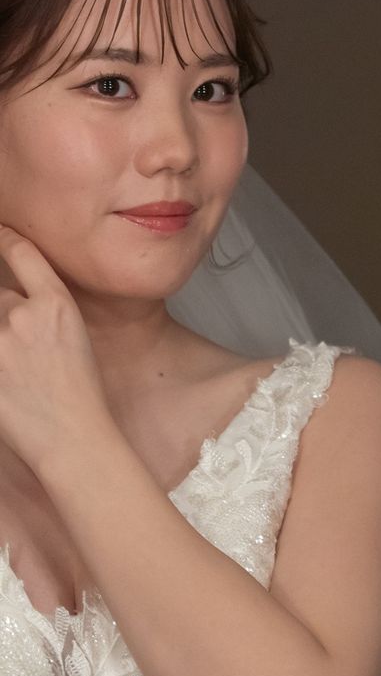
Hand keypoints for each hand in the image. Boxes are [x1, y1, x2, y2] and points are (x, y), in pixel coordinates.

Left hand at [0, 225, 108, 470]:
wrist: (72, 437)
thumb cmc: (78, 396)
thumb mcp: (74, 341)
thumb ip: (39, 317)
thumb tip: (12, 306)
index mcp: (58, 305)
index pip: (22, 253)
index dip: (3, 238)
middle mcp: (25, 314)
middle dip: (6, 308)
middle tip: (14, 328)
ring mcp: (0, 339)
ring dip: (4, 334)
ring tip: (15, 358)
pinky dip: (0, 351)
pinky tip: (7, 368)